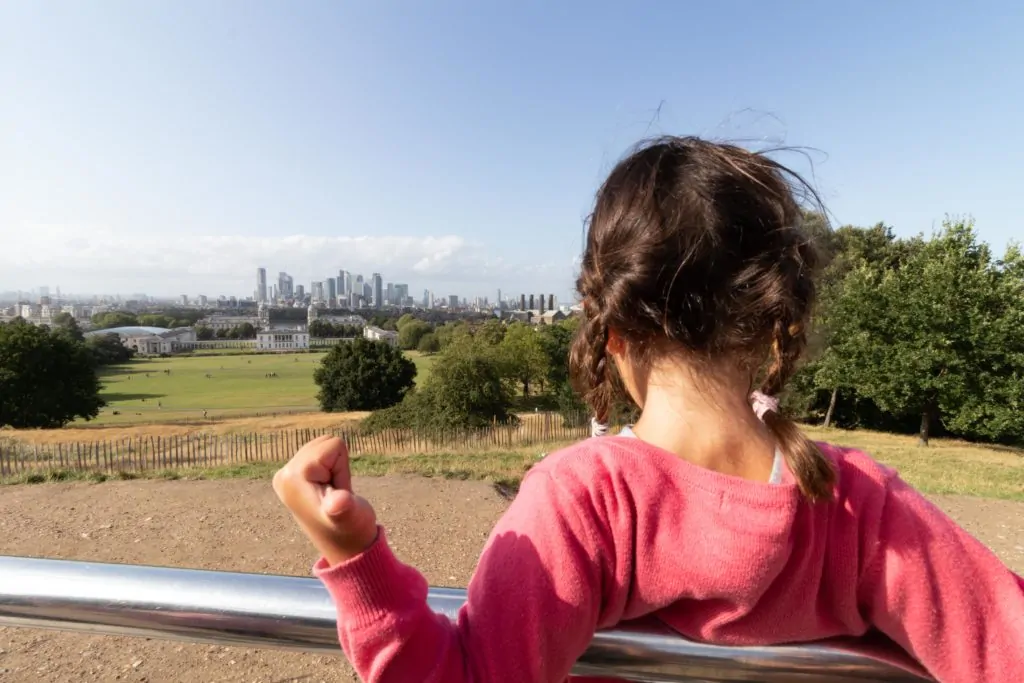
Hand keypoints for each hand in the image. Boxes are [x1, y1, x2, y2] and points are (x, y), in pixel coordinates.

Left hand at [273, 435, 378, 565]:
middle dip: (338, 465)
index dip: (343, 468)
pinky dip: (330, 469)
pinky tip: (327, 491)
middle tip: (335, 493)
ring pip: (323, 446)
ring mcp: (286, 475)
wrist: (345, 547)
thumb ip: (342, 509)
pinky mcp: (293, 477)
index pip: (332, 445)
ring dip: (335, 467)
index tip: (338, 492)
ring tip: (332, 493)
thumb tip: (336, 503)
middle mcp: (283, 474)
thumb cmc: (352, 531)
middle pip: (324, 442)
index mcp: (292, 477)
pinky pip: (320, 454)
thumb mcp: (351, 519)